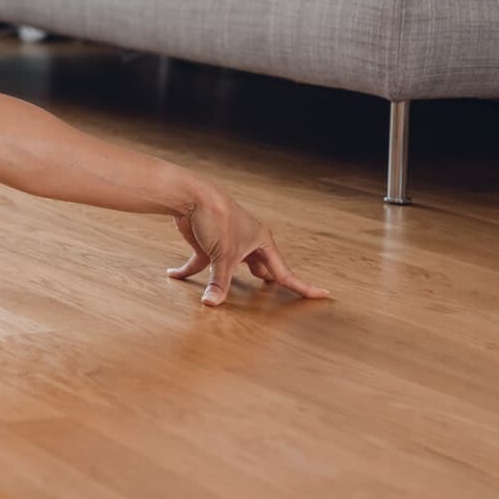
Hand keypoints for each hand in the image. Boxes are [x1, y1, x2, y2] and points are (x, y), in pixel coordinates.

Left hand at [166, 180, 329, 306]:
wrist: (192, 195)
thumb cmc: (217, 219)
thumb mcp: (222, 256)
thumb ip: (220, 283)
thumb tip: (212, 304)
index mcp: (262, 243)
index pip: (285, 272)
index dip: (303, 287)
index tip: (324, 294)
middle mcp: (248, 242)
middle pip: (261, 268)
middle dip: (266, 281)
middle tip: (276, 299)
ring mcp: (227, 243)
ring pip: (231, 267)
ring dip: (226, 279)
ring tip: (230, 293)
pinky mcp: (207, 243)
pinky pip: (200, 262)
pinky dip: (188, 270)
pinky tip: (173, 274)